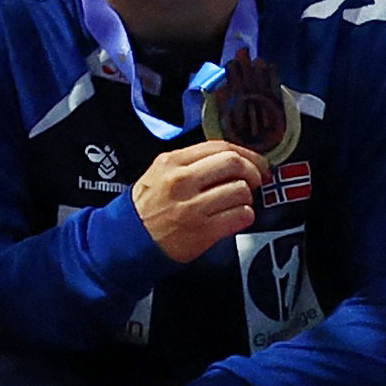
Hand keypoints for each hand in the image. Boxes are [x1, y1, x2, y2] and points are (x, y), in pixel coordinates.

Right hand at [132, 139, 265, 264]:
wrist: (129, 239)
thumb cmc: (147, 207)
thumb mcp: (159, 173)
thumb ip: (191, 162)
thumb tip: (232, 158)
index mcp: (171, 162)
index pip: (220, 147)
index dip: (246, 153)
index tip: (256, 162)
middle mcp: (181, 181)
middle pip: (234, 164)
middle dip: (253, 171)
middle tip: (256, 180)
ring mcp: (192, 206)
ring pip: (241, 191)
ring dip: (247, 197)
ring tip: (236, 202)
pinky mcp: (203, 230)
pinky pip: (242, 215)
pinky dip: (245, 216)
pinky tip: (234, 217)